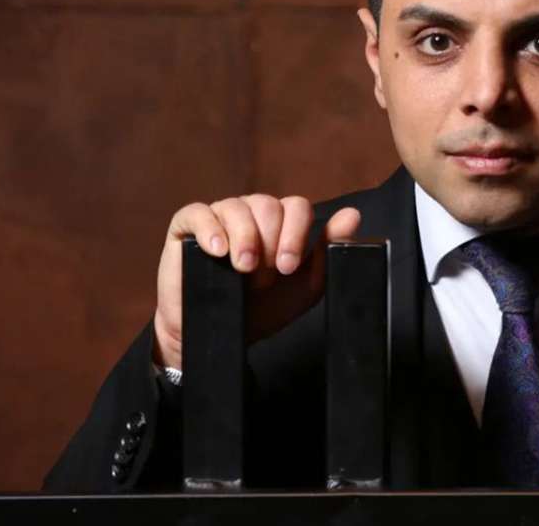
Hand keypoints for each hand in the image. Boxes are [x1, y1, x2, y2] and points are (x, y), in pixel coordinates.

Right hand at [153, 195, 361, 369]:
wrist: (221, 334)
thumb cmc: (264, 308)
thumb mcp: (305, 285)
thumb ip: (329, 251)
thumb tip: (352, 215)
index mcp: (281, 223)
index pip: (296, 206)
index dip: (295, 234)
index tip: (288, 267)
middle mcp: (251, 213)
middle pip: (268, 204)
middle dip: (271, 241)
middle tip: (265, 275)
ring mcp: (219, 216)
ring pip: (236, 206)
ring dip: (245, 239)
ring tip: (243, 269)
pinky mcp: (186, 227)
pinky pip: (198, 212)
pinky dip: (210, 229)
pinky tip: (217, 251)